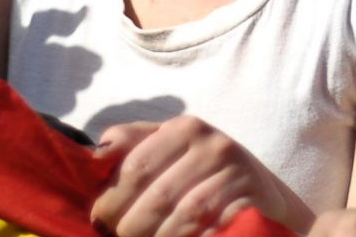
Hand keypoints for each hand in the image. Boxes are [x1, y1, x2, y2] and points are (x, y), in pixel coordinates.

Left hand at [89, 116, 308, 236]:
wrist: (260, 191)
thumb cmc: (199, 170)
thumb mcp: (167, 146)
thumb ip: (131, 144)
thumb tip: (95, 153)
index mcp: (185, 128)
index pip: (137, 166)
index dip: (112, 199)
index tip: (98, 221)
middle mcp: (214, 146)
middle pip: (158, 197)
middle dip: (129, 226)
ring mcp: (237, 176)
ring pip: (185, 217)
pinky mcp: (253, 204)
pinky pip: (212, 231)